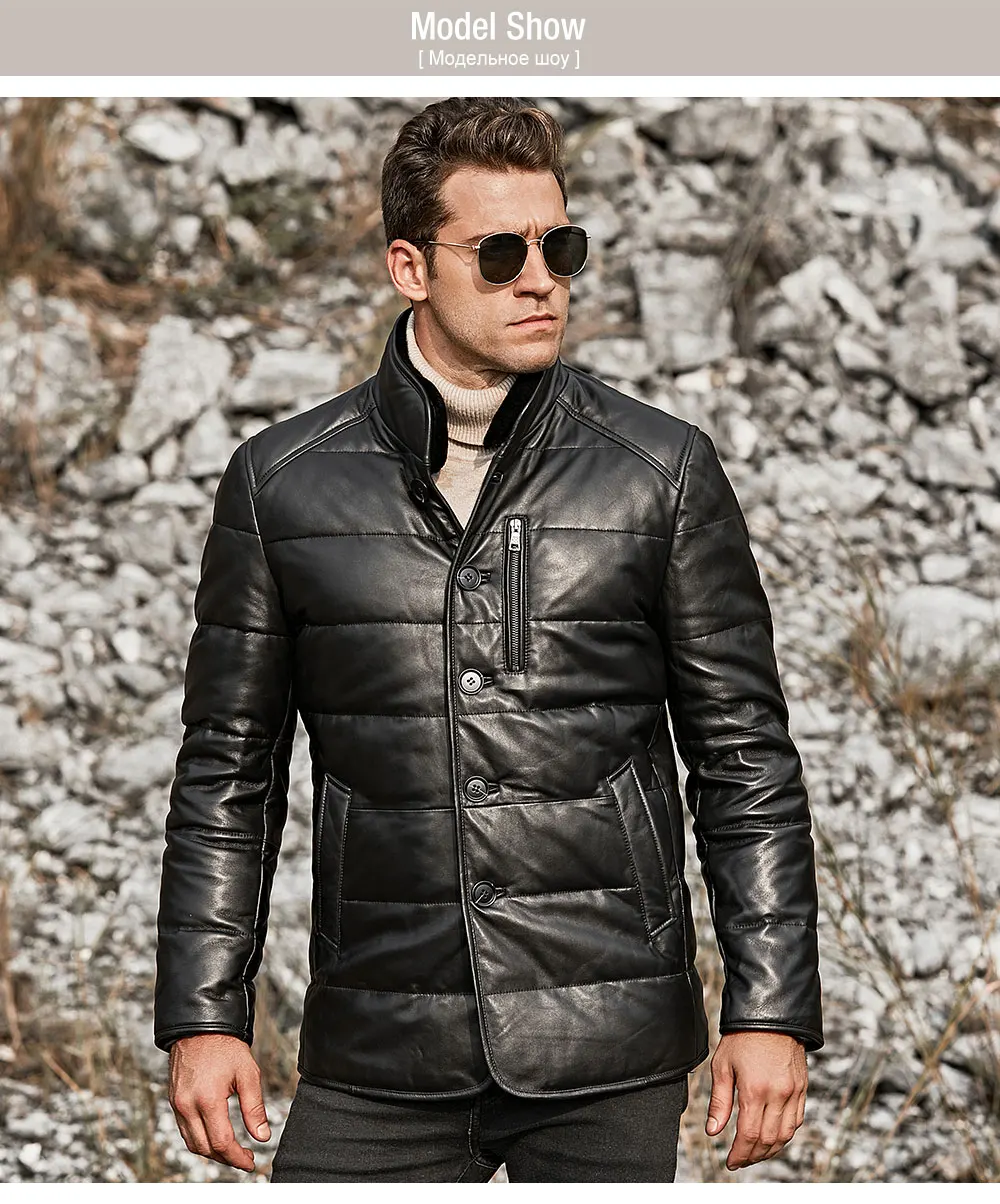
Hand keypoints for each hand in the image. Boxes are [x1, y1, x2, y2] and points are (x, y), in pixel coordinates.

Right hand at [168, 1033, 270, 1171]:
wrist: (200, 1027)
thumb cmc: (225, 1047)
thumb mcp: (248, 1074)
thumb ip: (255, 1108)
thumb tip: (263, 1136)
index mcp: (207, 1099)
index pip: (222, 1142)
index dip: (237, 1157)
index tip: (250, 1162)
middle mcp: (187, 1106)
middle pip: (205, 1148)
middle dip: (226, 1158)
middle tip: (244, 1158)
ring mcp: (177, 1104)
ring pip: (192, 1143)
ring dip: (212, 1152)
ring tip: (232, 1151)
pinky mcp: (173, 1101)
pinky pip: (184, 1130)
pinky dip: (199, 1139)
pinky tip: (214, 1136)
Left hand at [705, 1031, 806, 1170]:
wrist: (771, 1015)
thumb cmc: (742, 1037)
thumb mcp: (722, 1066)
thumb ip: (719, 1102)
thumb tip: (713, 1131)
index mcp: (755, 1090)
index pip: (748, 1135)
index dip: (739, 1154)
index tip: (731, 1161)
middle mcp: (778, 1094)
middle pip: (768, 1140)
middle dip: (753, 1156)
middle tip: (740, 1160)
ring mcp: (794, 1092)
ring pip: (785, 1135)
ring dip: (770, 1150)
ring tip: (755, 1153)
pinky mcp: (803, 1088)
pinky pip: (797, 1120)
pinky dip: (785, 1134)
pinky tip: (773, 1137)